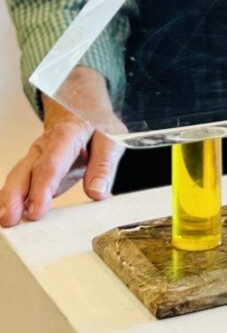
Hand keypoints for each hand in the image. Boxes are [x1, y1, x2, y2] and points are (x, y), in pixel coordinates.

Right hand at [0, 67, 123, 226]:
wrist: (83, 112)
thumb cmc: (96, 127)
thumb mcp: (110, 140)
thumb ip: (104, 165)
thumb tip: (97, 192)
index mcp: (66, 136)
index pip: (51, 164)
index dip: (42, 189)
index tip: (37, 212)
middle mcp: (44, 147)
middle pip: (25, 171)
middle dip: (14, 196)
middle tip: (9, 219)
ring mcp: (35, 158)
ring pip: (18, 178)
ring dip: (9, 200)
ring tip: (6, 221)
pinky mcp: (33, 170)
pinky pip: (21, 185)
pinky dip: (14, 200)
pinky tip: (12, 217)